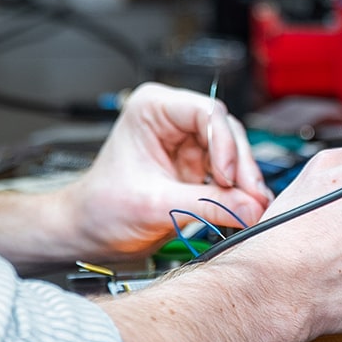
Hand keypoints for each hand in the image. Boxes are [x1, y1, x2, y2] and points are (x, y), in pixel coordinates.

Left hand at [62, 82, 271, 259]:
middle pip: (225, 131)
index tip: (229, 177)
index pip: (205, 112)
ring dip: (243, 181)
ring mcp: (186, 142)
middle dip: (239, 166)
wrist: (88, 233)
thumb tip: (250, 209)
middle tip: (252, 197)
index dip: (224, 143)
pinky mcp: (195, 166)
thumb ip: (206, 206)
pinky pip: (227, 173)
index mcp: (152, 109)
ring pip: (231, 152)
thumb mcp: (155, 206)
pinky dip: (237, 192)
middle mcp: (172, 119)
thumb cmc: (101, 208)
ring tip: (252, 206)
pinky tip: (245, 208)